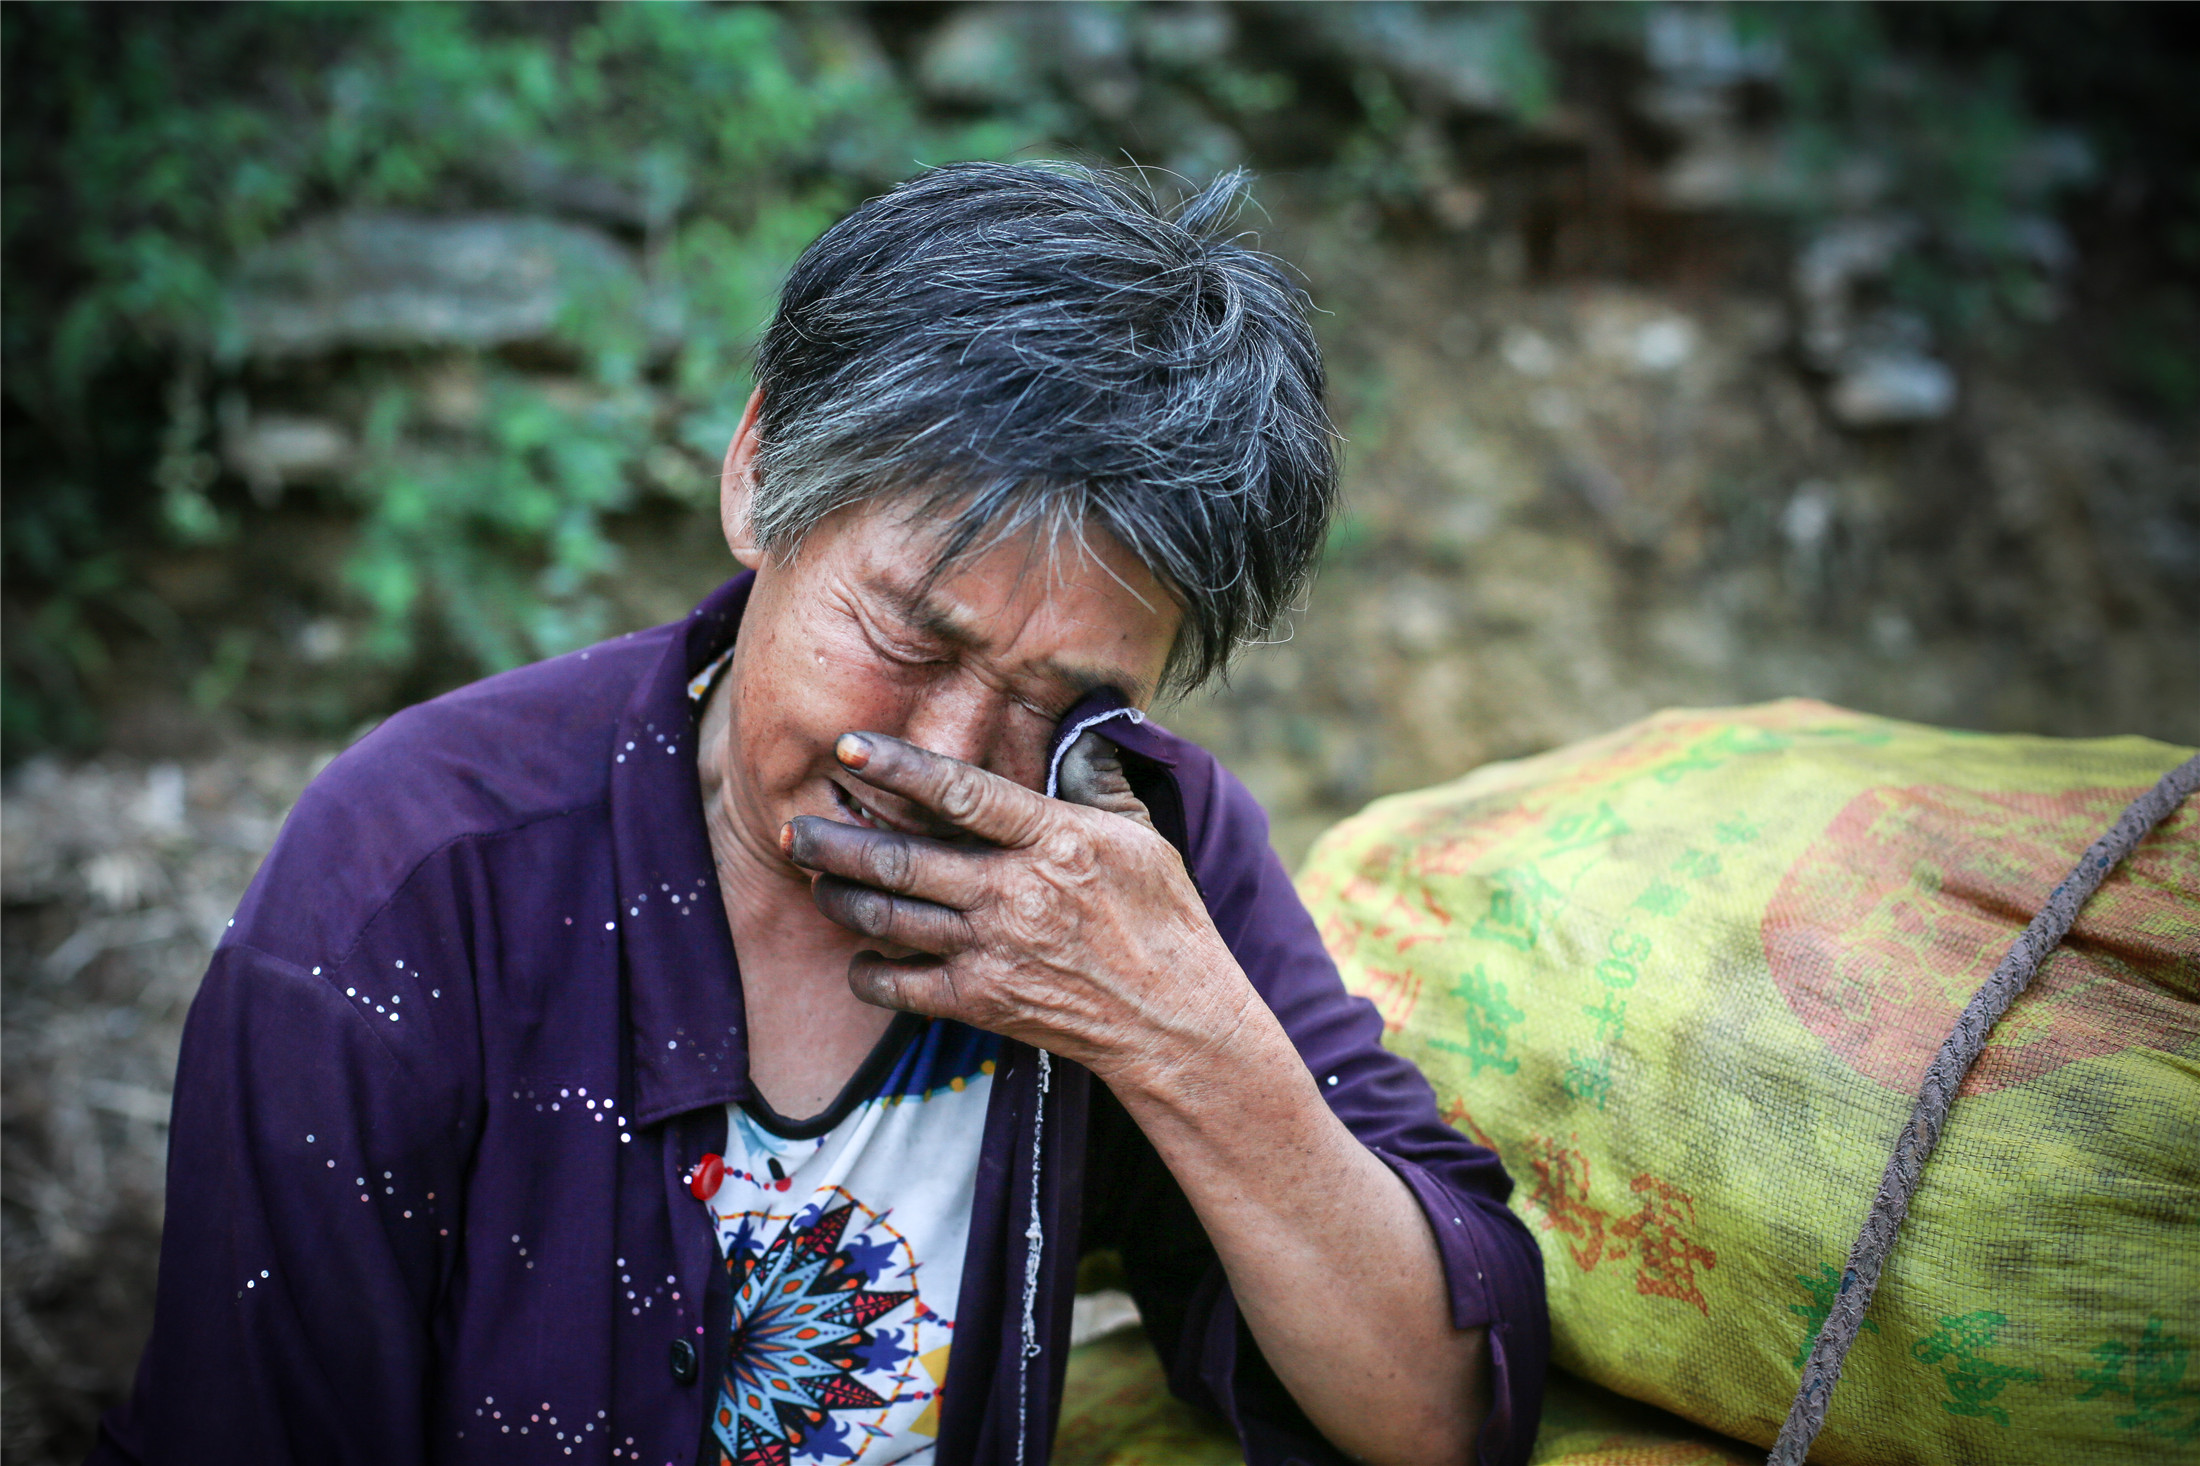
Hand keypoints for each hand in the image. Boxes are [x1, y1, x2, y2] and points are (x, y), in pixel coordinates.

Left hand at [782, 731, 1254, 1089]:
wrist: (1172, 1019)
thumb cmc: (1161, 918)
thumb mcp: (1141, 835)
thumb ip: (1097, 779)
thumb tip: (1081, 720)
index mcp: (1054, 839)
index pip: (962, 793)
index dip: (900, 768)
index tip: (850, 747)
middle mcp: (1015, 893)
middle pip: (902, 860)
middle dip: (837, 842)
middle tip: (797, 828)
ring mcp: (994, 951)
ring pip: (890, 919)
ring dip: (843, 898)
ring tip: (817, 880)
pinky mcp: (983, 1002)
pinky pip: (901, 988)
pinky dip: (868, 973)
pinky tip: (860, 958)